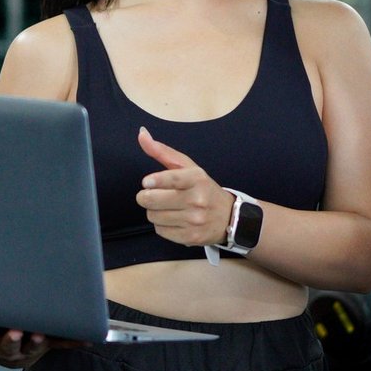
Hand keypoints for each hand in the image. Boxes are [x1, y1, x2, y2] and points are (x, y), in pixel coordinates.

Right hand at [0, 316, 83, 368]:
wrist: (19, 352)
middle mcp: (8, 350)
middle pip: (6, 347)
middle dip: (9, 339)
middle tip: (12, 331)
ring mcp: (30, 348)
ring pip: (33, 347)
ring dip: (38, 341)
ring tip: (40, 333)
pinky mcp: (50, 345)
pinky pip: (63, 344)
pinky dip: (75, 341)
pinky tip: (89, 338)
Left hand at [134, 127, 235, 247]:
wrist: (229, 217)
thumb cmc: (203, 188)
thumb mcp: (188, 167)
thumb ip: (163, 151)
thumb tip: (141, 133)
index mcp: (197, 178)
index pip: (172, 178)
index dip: (155, 181)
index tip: (146, 182)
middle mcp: (197, 200)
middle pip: (153, 200)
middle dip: (146, 197)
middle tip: (151, 194)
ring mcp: (194, 220)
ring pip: (153, 216)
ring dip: (154, 211)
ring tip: (166, 208)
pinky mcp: (190, 237)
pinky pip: (160, 231)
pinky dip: (161, 225)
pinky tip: (173, 219)